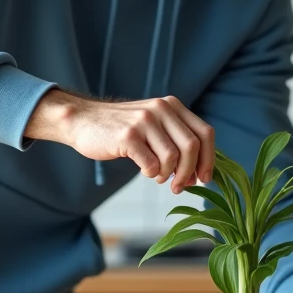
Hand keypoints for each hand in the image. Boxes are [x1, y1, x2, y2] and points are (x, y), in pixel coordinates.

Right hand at [26, 89, 213, 192]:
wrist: (83, 121)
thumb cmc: (121, 129)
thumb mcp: (153, 123)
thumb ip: (176, 139)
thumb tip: (199, 172)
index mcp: (172, 106)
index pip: (205, 133)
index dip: (209, 159)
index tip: (204, 178)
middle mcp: (162, 109)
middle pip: (192, 147)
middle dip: (189, 173)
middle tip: (180, 187)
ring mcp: (145, 121)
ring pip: (173, 158)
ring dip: (168, 175)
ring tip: (158, 177)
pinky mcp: (128, 136)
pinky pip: (151, 164)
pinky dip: (151, 174)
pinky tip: (144, 171)